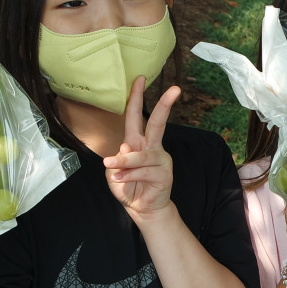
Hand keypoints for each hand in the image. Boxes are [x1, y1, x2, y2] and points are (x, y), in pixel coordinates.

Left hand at [102, 77, 179, 221]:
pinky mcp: (164, 175)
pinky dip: (128, 175)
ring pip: (141, 155)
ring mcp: (160, 160)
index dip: (137, 97)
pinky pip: (143, 171)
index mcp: (138, 142)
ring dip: (125, 161)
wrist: (142, 209)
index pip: (137, 116)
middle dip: (165, 105)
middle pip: (158, 123)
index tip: (140, 78)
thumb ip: (118, 160)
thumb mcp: (114, 172)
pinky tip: (120, 180)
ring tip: (112, 165)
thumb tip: (128, 148)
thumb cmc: (128, 187)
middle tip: (174, 89)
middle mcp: (151, 147)